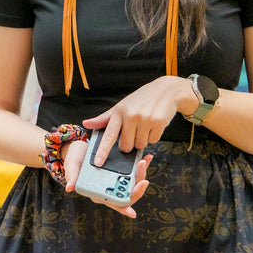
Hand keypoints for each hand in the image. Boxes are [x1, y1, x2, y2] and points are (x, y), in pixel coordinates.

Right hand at [61, 139, 151, 218]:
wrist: (80, 148)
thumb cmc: (75, 160)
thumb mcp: (72, 166)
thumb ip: (72, 177)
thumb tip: (69, 188)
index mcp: (99, 193)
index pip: (112, 204)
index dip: (123, 209)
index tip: (132, 212)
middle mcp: (110, 189)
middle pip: (128, 194)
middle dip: (137, 189)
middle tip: (144, 180)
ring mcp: (118, 179)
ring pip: (134, 182)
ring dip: (141, 174)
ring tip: (144, 162)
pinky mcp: (122, 170)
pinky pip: (135, 170)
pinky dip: (141, 165)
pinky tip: (147, 157)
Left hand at [82, 75, 197, 155]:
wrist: (166, 90)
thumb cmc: (141, 99)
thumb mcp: (121, 106)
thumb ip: (104, 118)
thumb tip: (86, 123)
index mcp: (119, 112)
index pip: (109, 135)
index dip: (103, 150)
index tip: (98, 162)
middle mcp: (131, 115)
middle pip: (126, 146)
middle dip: (130, 143)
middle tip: (134, 129)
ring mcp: (145, 119)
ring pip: (140, 145)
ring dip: (143, 139)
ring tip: (145, 124)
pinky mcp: (159, 122)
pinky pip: (153, 141)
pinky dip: (154, 135)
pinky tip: (154, 124)